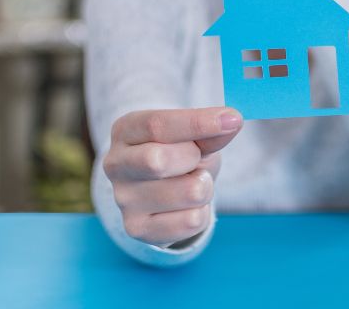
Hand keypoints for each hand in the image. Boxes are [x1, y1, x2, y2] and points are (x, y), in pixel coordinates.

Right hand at [103, 107, 242, 246]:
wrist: (166, 192)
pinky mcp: (138, 229)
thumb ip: (211, 132)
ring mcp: (123, 200)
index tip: (231, 119)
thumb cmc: (180, 154)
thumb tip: (232, 121)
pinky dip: (202, 211)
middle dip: (192, 158)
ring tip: (193, 182)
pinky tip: (187, 205)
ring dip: (204, 186)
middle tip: (194, 159)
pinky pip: (192, 221)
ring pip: (188, 192)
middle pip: (157, 160)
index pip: (156, 125)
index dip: (196, 122)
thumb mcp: (195, 138)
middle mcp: (116, 165)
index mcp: (125, 131)